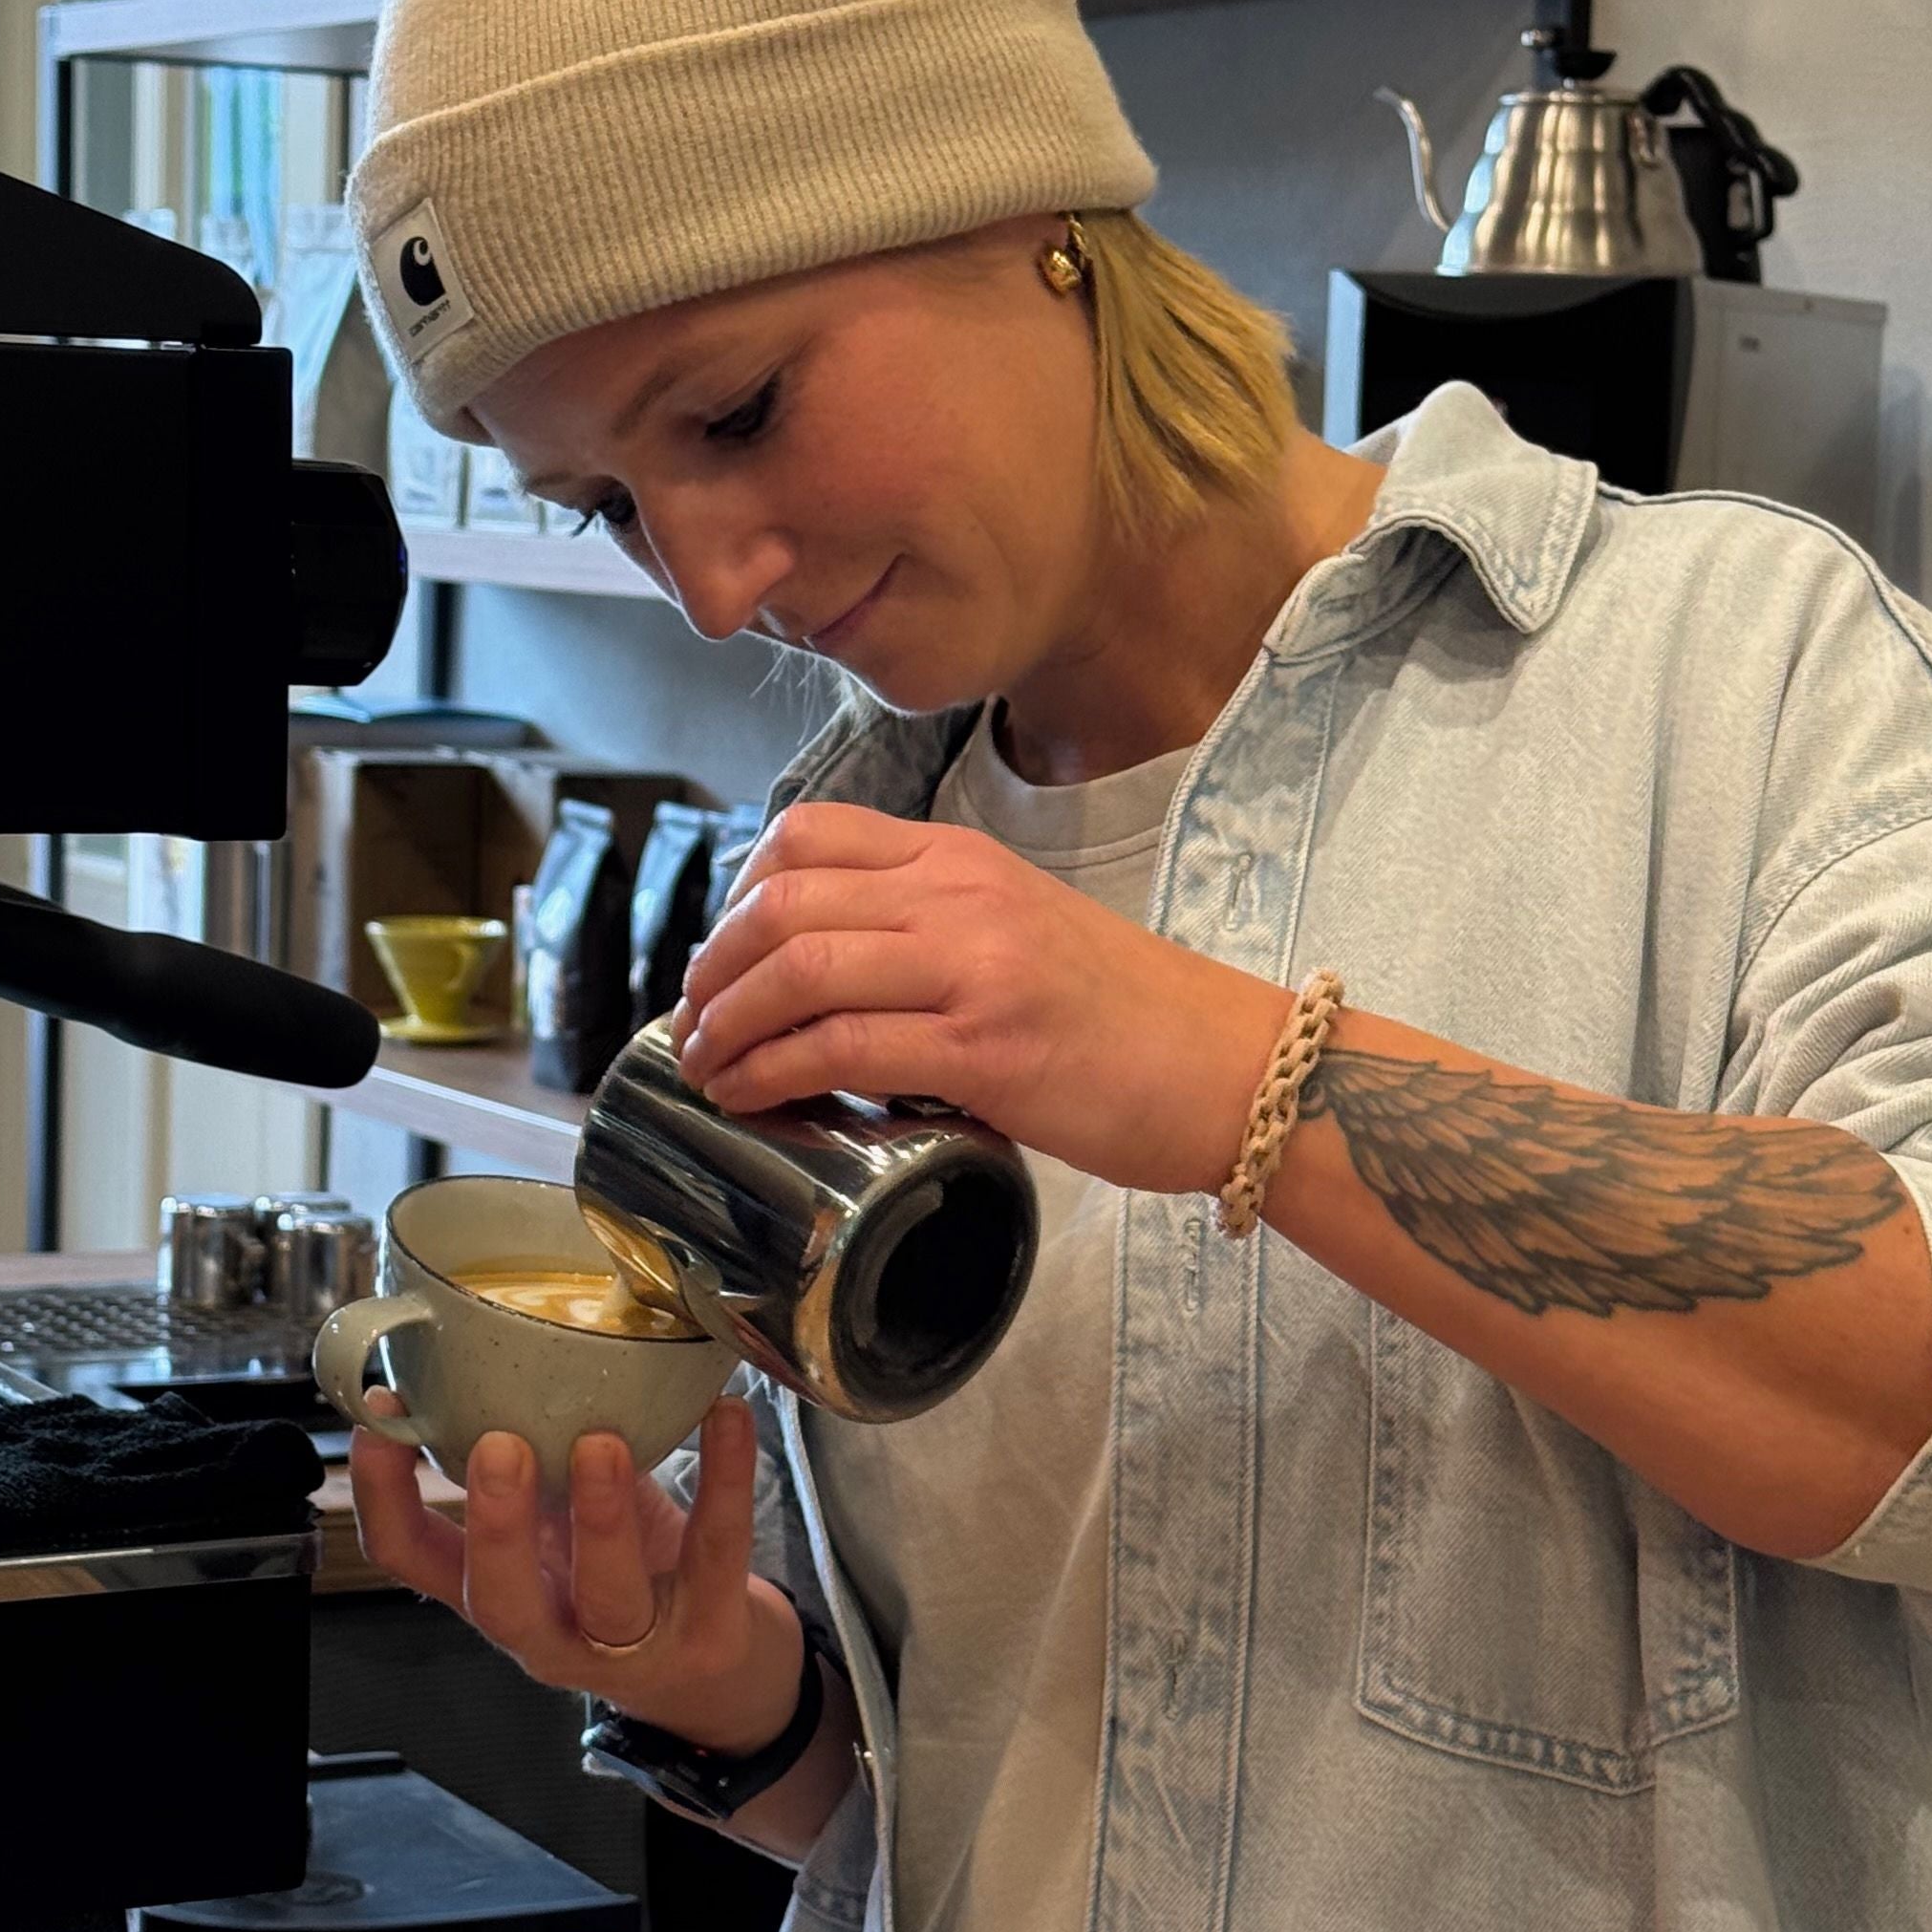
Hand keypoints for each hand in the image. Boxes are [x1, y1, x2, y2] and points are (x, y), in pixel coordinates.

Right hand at [349, 1389, 806, 1755]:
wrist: (720, 1677)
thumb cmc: (631, 1585)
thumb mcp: (563, 1530)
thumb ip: (538, 1463)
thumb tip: (500, 1348)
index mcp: (503, 1591)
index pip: (413, 1561)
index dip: (382, 1497)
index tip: (378, 1420)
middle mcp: (555, 1631)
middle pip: (501, 1602)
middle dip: (495, 1526)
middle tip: (497, 1447)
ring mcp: (634, 1647)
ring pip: (609, 1595)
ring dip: (601, 1516)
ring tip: (600, 1441)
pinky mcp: (712, 1634)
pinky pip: (717, 1552)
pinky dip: (724, 1479)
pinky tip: (726, 1415)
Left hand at [672, 799, 1287, 1192]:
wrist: (1236, 1069)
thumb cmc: (1133, 1022)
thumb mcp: (1023, 933)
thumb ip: (932, 935)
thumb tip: (828, 980)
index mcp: (964, 859)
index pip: (808, 835)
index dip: (736, 895)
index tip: (723, 956)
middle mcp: (960, 896)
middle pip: (781, 902)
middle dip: (712, 969)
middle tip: (696, 1022)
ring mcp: (973, 967)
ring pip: (797, 968)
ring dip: (726, 1025)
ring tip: (708, 1067)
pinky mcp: (985, 1047)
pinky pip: (838, 1046)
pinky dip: (771, 1072)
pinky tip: (752, 1096)